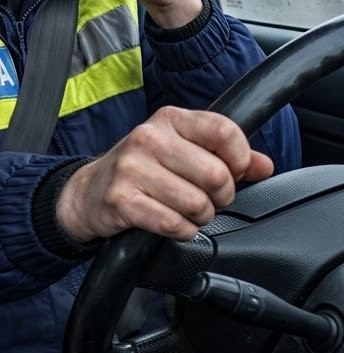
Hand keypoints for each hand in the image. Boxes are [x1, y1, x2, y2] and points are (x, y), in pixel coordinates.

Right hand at [55, 106, 273, 242]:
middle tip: (207, 199)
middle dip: (220, 197)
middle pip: (216, 174)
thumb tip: (264, 165)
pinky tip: (173, 225)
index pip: (224, 132)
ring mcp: (131, 168)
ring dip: (200, 217)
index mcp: (169, 120)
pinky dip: (182, 231)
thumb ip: (225, 155)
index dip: (240, 159)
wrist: (88, 192)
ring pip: (197, 204)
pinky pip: (174, 224)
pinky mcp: (122, 200)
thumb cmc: (141, 170)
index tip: (233, 172)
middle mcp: (148, 138)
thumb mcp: (181, 151)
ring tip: (185, 212)